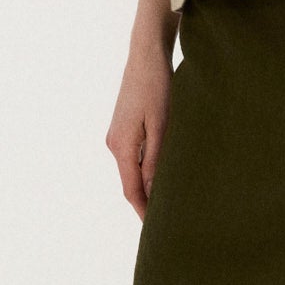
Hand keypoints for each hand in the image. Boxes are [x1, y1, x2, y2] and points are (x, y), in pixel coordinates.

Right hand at [106, 38, 172, 218]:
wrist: (146, 54)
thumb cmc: (157, 86)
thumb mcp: (162, 125)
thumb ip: (156, 159)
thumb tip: (154, 191)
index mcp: (122, 146)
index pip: (131, 190)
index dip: (144, 212)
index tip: (157, 230)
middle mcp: (114, 144)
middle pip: (130, 183)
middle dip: (147, 202)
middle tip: (168, 220)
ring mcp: (117, 135)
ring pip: (132, 170)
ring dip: (148, 185)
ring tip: (170, 200)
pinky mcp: (124, 127)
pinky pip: (134, 157)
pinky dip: (147, 169)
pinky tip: (163, 172)